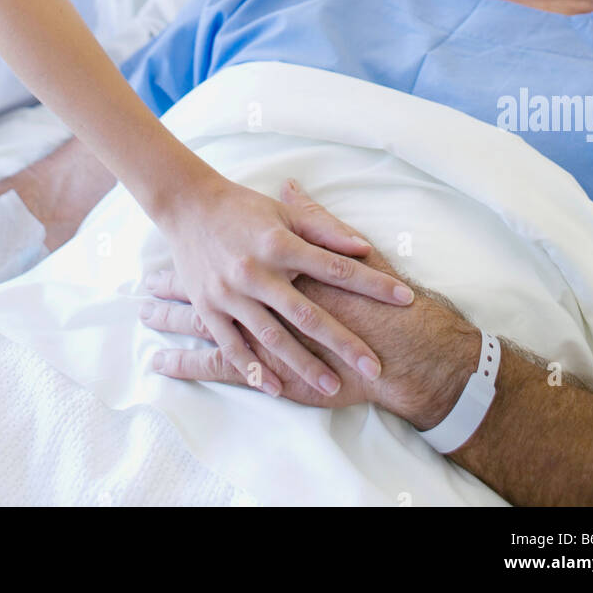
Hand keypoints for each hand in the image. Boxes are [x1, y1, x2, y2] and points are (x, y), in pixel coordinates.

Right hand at [150, 177, 414, 400]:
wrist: (187, 205)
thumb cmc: (242, 207)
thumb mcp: (284, 213)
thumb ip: (324, 230)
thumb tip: (363, 248)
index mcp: (280, 244)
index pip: (336, 267)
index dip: (372, 283)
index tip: (404, 299)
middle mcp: (257, 271)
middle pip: (309, 314)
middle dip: (345, 342)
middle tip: (375, 366)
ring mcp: (231, 293)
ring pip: (273, 338)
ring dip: (303, 365)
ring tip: (333, 386)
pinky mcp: (210, 308)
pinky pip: (233, 346)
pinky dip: (255, 369)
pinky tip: (278, 388)